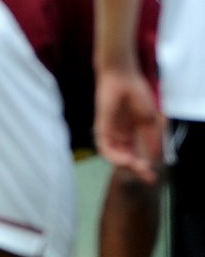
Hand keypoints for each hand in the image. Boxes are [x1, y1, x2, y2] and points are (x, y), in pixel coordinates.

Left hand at [94, 69, 162, 183]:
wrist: (123, 79)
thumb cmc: (136, 94)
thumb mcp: (149, 120)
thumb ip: (151, 138)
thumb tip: (155, 157)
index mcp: (131, 133)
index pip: (136, 154)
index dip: (144, 166)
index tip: (153, 176)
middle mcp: (119, 136)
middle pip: (126, 158)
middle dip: (137, 169)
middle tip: (148, 178)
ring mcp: (109, 133)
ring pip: (115, 156)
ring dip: (127, 165)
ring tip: (139, 168)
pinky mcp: (101, 128)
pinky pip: (105, 147)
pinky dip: (115, 156)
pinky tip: (126, 160)